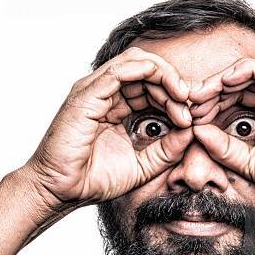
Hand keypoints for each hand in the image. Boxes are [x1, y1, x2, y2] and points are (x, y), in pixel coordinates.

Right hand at [22, 47, 193, 209]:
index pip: (151, 85)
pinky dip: (150, 73)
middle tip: (191, 110)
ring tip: (183, 100)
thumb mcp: (144, 165)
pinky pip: (122, 70)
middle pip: (148, 70)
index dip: (176, 95)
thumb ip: (168, 149)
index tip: (193, 117)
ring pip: (138, 63)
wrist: (61, 192)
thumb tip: (193, 131)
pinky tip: (170, 93)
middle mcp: (106, 93)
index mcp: (117, 106)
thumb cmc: (94, 179)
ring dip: (167, 77)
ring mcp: (95, 90)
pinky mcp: (87, 94)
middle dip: (175, 86)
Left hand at [189, 57, 254, 206]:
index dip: (213, 99)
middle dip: (214, 88)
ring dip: (226, 79)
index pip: (239, 93)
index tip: (189, 112)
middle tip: (190, 99)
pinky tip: (227, 82)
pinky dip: (250, 71)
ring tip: (204, 92)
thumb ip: (224, 146)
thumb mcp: (249, 161)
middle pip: (244, 79)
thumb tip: (196, 130)